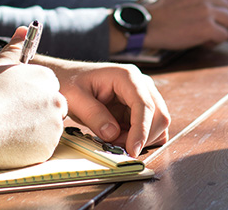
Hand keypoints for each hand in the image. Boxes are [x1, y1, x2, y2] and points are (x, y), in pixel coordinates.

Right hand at [0, 27, 67, 168]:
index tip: (15, 102)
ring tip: (8, 129)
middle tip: (12, 117)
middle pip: (52, 107)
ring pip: (48, 128)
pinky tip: (11, 142)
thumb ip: (15, 48)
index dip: (31, 96)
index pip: (48, 87)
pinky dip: (31, 147)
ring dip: (34, 130)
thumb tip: (22, 29)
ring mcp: (54, 124)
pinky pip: (43, 146)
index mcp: (46, 78)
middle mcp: (56, 99)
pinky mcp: (49, 146)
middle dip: (37, 113)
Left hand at [37, 59, 170, 156]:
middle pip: (159, 115)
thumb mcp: (75, 98)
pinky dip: (141, 138)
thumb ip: (94, 115)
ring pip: (158, 123)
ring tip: (114, 140)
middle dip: (142, 137)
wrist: (68, 78)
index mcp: (127, 76)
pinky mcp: (140, 108)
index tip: (132, 150)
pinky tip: (121, 138)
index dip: (141, 130)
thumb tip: (113, 134)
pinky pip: (151, 127)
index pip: (144, 105)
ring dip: (141, 139)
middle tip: (116, 147)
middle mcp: (141, 84)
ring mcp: (143, 95)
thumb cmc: (71, 83)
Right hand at [144, 0, 227, 49]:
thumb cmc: (162, 12)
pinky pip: (224, 35)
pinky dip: (215, 41)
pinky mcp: (206, 27)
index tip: (214, 4)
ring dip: (221, 29)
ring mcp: (206, 10)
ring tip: (206, 34)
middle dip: (223, 16)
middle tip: (209, 25)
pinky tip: (203, 41)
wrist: (147, 25)